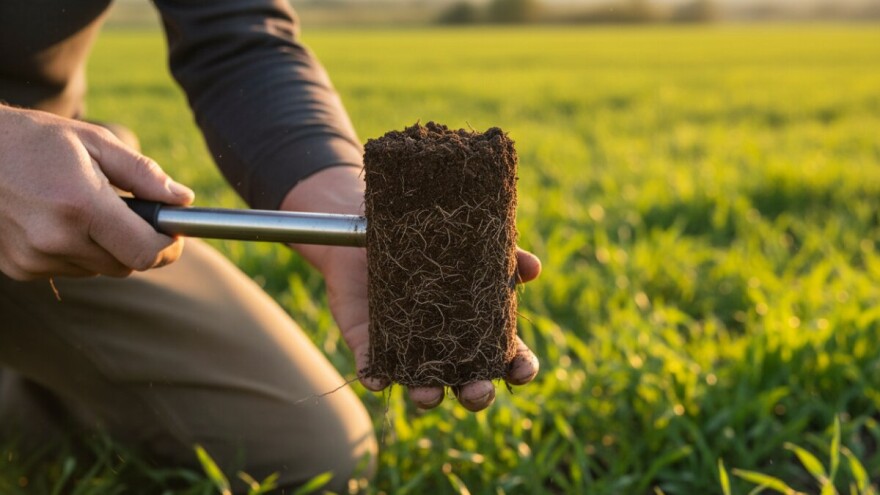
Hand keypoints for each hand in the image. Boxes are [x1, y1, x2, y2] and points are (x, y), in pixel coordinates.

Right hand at [0, 105, 193, 279]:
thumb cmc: (33, 140)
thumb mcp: (93, 141)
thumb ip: (143, 174)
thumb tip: (182, 199)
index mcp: (81, 206)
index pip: (146, 252)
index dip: (168, 247)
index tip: (174, 234)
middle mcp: (56, 240)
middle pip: (126, 265)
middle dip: (137, 242)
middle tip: (129, 212)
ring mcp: (34, 259)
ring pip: (98, 269)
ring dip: (104, 247)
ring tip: (82, 208)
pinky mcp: (18, 269)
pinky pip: (68, 269)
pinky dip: (74, 251)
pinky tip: (56, 220)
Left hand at [282, 166, 541, 411]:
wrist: (363, 227)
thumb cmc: (428, 237)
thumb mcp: (466, 240)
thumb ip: (502, 254)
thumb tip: (533, 268)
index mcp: (478, 327)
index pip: (507, 357)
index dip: (519, 368)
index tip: (522, 370)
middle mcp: (446, 347)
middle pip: (468, 384)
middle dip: (477, 395)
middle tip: (477, 391)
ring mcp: (407, 350)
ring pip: (423, 388)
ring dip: (427, 397)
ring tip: (428, 395)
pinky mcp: (370, 345)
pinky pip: (373, 369)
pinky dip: (375, 377)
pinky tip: (376, 377)